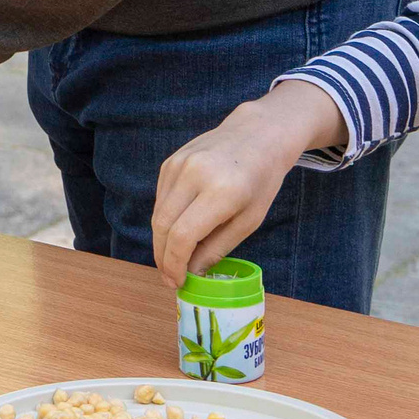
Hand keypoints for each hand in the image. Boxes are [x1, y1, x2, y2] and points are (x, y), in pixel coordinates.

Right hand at [152, 80, 348, 285]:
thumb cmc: (260, 181)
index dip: (175, 264)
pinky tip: (177, 231)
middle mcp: (193, 175)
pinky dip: (165, 220)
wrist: (256, 135)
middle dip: (162, 257)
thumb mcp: (249, 221)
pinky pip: (160, 198)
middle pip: (163, 226)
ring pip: (157, 213)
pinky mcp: (169, 161)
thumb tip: (192, 272)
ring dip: (161, 240)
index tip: (177, 282)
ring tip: (172, 258)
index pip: (183, 236)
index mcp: (220, 192)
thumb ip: (217, 248)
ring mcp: (178, 164)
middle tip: (169, 277)